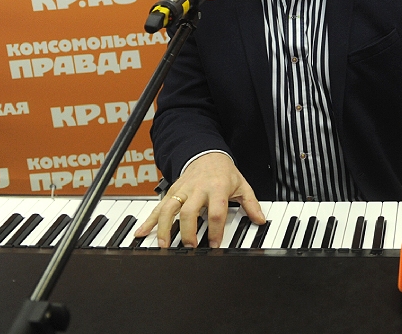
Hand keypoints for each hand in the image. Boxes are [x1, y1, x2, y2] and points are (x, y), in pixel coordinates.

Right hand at [134, 152, 264, 247]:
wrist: (207, 154)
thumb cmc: (225, 173)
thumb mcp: (242, 186)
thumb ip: (251, 204)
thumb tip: (261, 220)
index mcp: (217, 188)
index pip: (216, 211)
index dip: (215, 230)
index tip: (215, 245)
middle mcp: (197, 189)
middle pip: (189, 211)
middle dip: (188, 231)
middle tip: (190, 247)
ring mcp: (181, 190)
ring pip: (168, 208)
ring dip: (164, 227)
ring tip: (164, 245)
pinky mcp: (171, 191)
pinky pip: (157, 206)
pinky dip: (148, 220)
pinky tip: (140, 233)